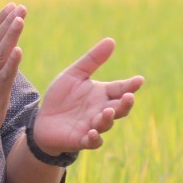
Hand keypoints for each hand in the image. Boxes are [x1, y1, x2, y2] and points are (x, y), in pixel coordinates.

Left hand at [32, 38, 143, 154]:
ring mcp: (93, 125)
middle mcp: (101, 110)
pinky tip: (92, 132)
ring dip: (108, 119)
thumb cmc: (62, 97)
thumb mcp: (75, 74)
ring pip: (107, 124)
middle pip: (120, 108)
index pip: (120, 88)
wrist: (43, 119)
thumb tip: (112, 40)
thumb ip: (92, 60)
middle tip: (129, 97)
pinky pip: (92, 142)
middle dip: (126, 104)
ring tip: (107, 112)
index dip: (131, 85)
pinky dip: (94, 139)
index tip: (139, 80)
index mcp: (102, 94)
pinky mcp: (81, 139)